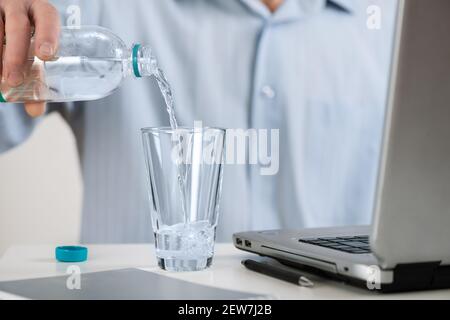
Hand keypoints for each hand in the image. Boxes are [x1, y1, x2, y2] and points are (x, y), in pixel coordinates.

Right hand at [0, 0, 59, 116]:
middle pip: (18, 26)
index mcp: (41, 11)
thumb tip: (35, 111)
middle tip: (15, 80)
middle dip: (16, 54)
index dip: (48, 35)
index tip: (46, 55)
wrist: (3, 20)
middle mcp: (19, 4)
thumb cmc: (26, 40)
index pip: (48, 16)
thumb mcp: (34, 52)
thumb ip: (37, 79)